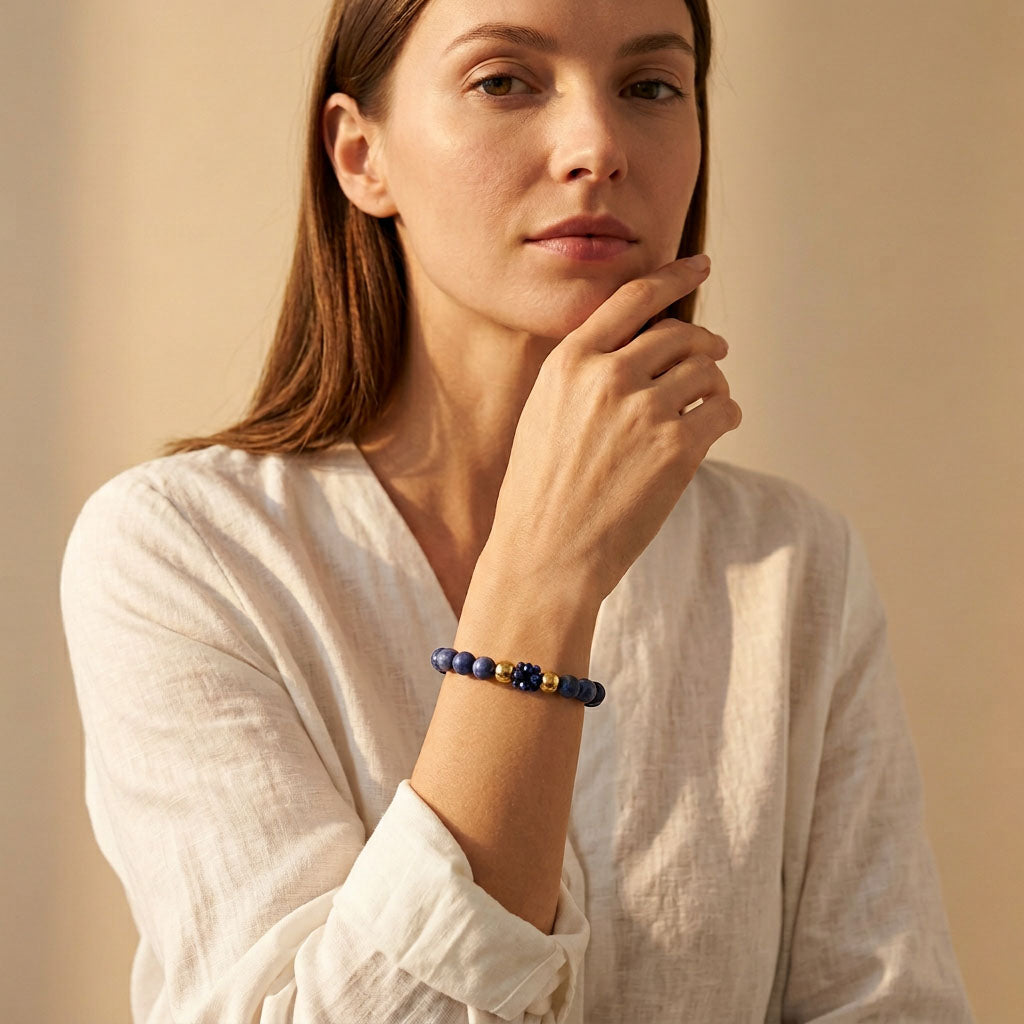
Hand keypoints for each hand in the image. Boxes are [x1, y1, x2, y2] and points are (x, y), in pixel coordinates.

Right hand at [488, 255, 739, 603]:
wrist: (545, 554)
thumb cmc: (542, 490)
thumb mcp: (545, 413)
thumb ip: (587, 372)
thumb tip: (646, 345)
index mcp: (570, 362)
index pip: (634, 298)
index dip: (674, 276)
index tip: (699, 265)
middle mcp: (608, 376)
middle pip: (680, 333)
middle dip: (703, 343)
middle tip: (714, 354)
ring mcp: (645, 410)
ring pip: (707, 370)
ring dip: (714, 383)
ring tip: (707, 403)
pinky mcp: (677, 448)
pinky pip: (723, 408)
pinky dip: (725, 413)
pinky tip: (715, 425)